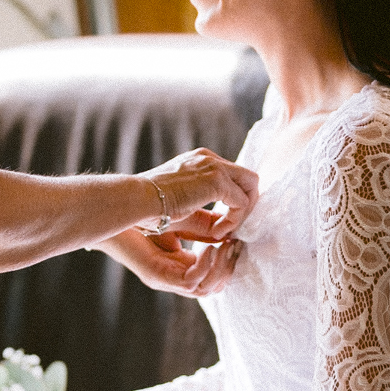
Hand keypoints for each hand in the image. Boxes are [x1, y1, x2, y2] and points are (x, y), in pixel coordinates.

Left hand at [99, 228, 242, 296]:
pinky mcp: (158, 277)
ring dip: (221, 269)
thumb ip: (205, 225)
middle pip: (214, 286)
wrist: (114, 217)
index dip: (230, 260)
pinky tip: (211, 248)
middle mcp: (175, 278)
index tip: (240, 239)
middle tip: (238, 244)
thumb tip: (233, 220)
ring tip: (228, 246)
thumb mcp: (183, 220)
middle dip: (230, 267)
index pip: (215, 275)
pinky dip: (204, 267)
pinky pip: (189, 282)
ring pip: (205, 289)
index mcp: (182, 267)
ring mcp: (167, 280)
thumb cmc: (143, 218)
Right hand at [143, 148, 257, 241]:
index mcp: (200, 161)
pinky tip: (217, 232)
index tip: (220, 227)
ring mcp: (214, 166)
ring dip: (242, 213)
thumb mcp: (185, 210)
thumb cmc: (151, 208)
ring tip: (223, 232)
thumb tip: (226, 230)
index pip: (232, 178)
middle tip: (231, 229)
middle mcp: (209, 158)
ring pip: (250, 186)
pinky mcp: (217, 180)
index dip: (233, 204)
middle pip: (247, 178)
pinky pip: (241, 202)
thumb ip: (207, 217)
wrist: (138, 200)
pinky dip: (234, 220)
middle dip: (246, 205)